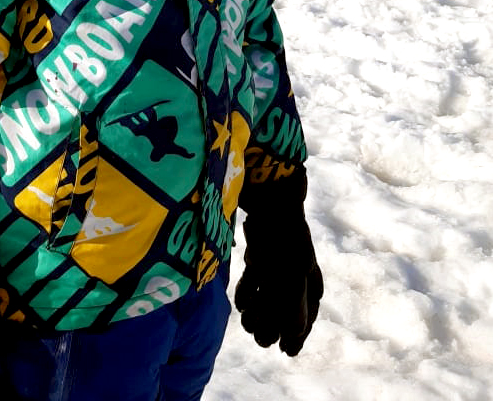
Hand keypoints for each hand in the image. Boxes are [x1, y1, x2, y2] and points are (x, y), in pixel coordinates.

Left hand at [235, 164, 322, 353]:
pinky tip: (241, 303)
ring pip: (269, 294)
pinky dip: (249, 292)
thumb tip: (295, 332)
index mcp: (309, 277)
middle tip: (260, 339)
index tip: (287, 352)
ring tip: (247, 323)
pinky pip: (255, 279)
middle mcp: (296, 270)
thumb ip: (294, 306)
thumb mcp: (292, 276)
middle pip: (286, 307)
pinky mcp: (259, 251)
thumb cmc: (283, 238)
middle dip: (273, 325)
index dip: (298, 334)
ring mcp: (277, 260)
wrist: (266, 198)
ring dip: (259, 312)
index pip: (308, 313)